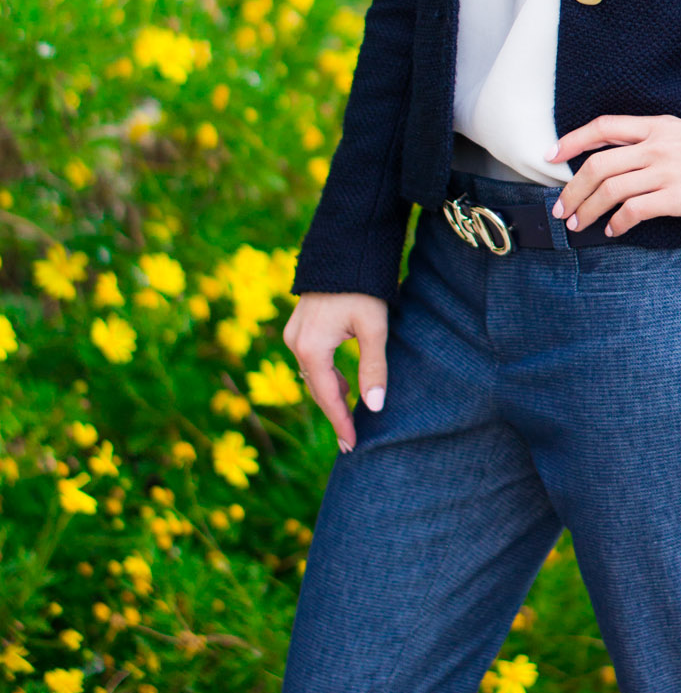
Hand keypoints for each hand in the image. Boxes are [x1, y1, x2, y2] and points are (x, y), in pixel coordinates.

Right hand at [282, 291, 388, 451]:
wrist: (344, 248)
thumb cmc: (362, 287)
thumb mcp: (373, 328)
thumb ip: (373, 368)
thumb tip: (375, 406)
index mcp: (310, 348)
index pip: (328, 396)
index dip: (341, 422)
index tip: (352, 445)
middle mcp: (295, 343)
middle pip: (317, 388)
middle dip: (335, 413)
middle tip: (352, 439)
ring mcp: (294, 333)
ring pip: (313, 375)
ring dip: (331, 394)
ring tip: (350, 415)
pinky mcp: (299, 325)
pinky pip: (310, 360)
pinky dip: (326, 376)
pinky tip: (343, 384)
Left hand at [547, 113, 680, 235]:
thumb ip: (680, 124)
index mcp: (655, 125)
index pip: (603, 127)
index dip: (573, 140)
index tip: (552, 155)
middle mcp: (653, 146)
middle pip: (597, 165)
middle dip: (572, 189)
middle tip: (561, 207)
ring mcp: (662, 172)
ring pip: (609, 191)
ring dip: (587, 210)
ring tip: (578, 224)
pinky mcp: (672, 198)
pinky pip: (633, 211)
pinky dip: (617, 223)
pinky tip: (613, 230)